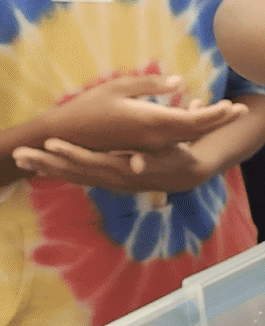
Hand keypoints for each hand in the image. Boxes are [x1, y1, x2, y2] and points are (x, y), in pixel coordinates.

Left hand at [11, 137, 214, 195]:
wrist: (183, 173)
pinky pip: (76, 177)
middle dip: (46, 162)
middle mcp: (111, 178)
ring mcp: (107, 181)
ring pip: (71, 175)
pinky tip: (40, 166)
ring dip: (45, 167)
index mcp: (123, 168)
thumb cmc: (175, 155)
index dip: (71, 153)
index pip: (92, 161)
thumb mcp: (170, 155)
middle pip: (74, 171)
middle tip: (20, 155)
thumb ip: (151, 159)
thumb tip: (137, 164)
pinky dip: (56, 171)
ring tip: (20, 159)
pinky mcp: (105, 179)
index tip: (51, 144)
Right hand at [46, 75, 246, 152]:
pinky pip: (174, 139)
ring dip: (207, 124)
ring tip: (225, 112)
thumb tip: (179, 82)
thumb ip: (150, 85)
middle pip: (198, 130)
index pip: (196, 122)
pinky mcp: (144, 147)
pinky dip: (190, 128)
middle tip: (242, 110)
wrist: (65, 136)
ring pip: (188, 136)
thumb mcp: (118, 87)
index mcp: (153, 123)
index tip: (236, 106)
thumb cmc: (89, 107)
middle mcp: (157, 138)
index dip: (218, 115)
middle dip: (220, 120)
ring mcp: (151, 146)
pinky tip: (197, 114)